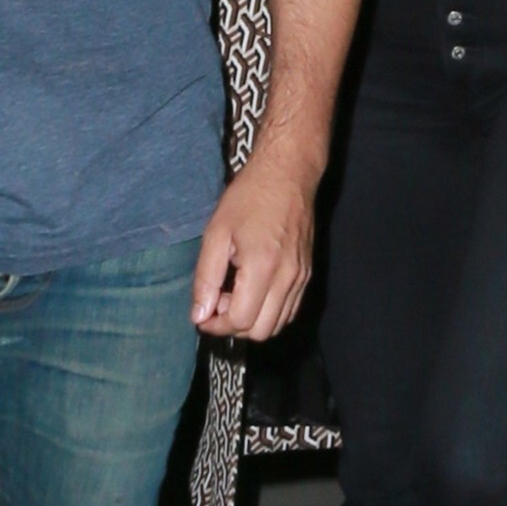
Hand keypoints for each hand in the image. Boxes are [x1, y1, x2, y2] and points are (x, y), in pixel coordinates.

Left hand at [192, 146, 318, 341]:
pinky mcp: (307, 274)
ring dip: (252, 320)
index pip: (240, 321)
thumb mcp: (216, 233)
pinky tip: (253, 291)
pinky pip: (290, 310)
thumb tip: (199, 316)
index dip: (216, 325)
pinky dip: (269, 312)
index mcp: (263, 268)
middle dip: (234, 326)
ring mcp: (302, 278)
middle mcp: (288, 279)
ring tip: (235, 294)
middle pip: (261, 331)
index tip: (202, 314)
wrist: (289, 174)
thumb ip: (206, 279)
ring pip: (278, 325)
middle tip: (218, 302)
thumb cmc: (249, 197)